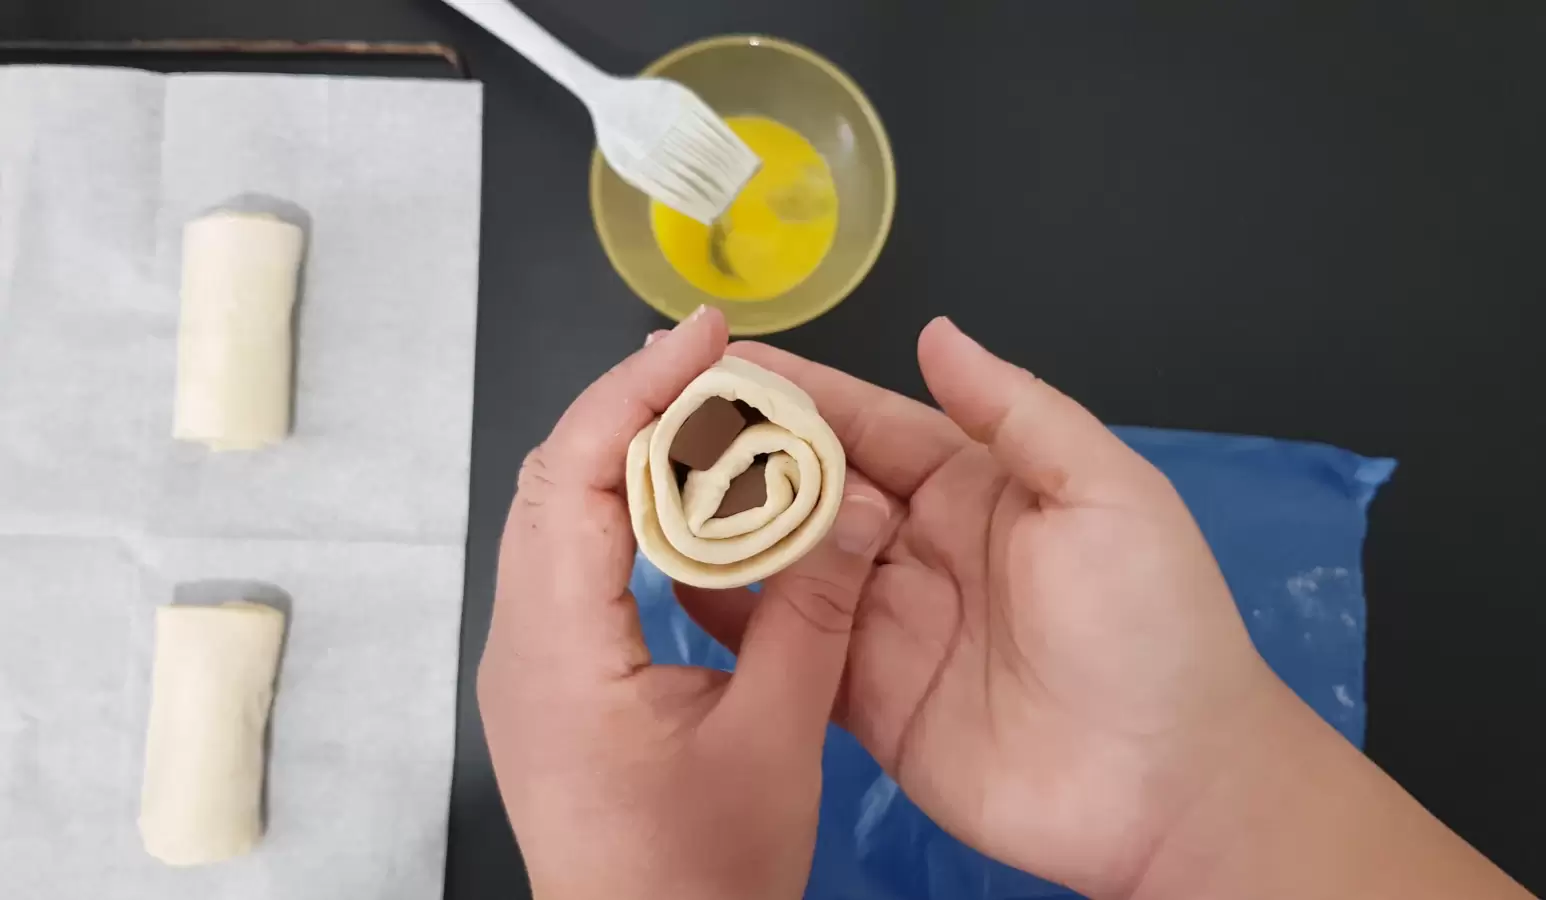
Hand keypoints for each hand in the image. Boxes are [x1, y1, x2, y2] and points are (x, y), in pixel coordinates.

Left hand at [479, 308, 898, 899]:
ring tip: (707, 406)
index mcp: (559, 648)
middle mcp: (520, 641)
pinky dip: (626, 507)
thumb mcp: (773, 742)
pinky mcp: (549, 678)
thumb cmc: (700, 876)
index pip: (579, 476)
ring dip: (627, 449)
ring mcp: (526, 661)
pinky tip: (685, 499)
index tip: (707, 334)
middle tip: (717, 358)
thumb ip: (812, 613)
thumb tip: (852, 502)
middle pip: (555, 479)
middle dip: (632, 403)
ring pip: (557, 514)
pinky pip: (572, 560)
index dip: (639, 389)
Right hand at [677, 318, 1288, 897]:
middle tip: (651, 421)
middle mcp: (916, 545)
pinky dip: (733, 620)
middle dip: (739, 452)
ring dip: (723, 529)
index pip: (865, 422)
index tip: (716, 359)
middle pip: (811, 487)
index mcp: (972, 485)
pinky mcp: (862, 699)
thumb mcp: (1107, 496)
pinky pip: (787, 650)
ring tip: (641, 492)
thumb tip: (937, 331)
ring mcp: (884, 624)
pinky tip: (671, 586)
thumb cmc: (1152, 625)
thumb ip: (1019, 413)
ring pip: (786, 563)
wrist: (1166, 787)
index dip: (795, 390)